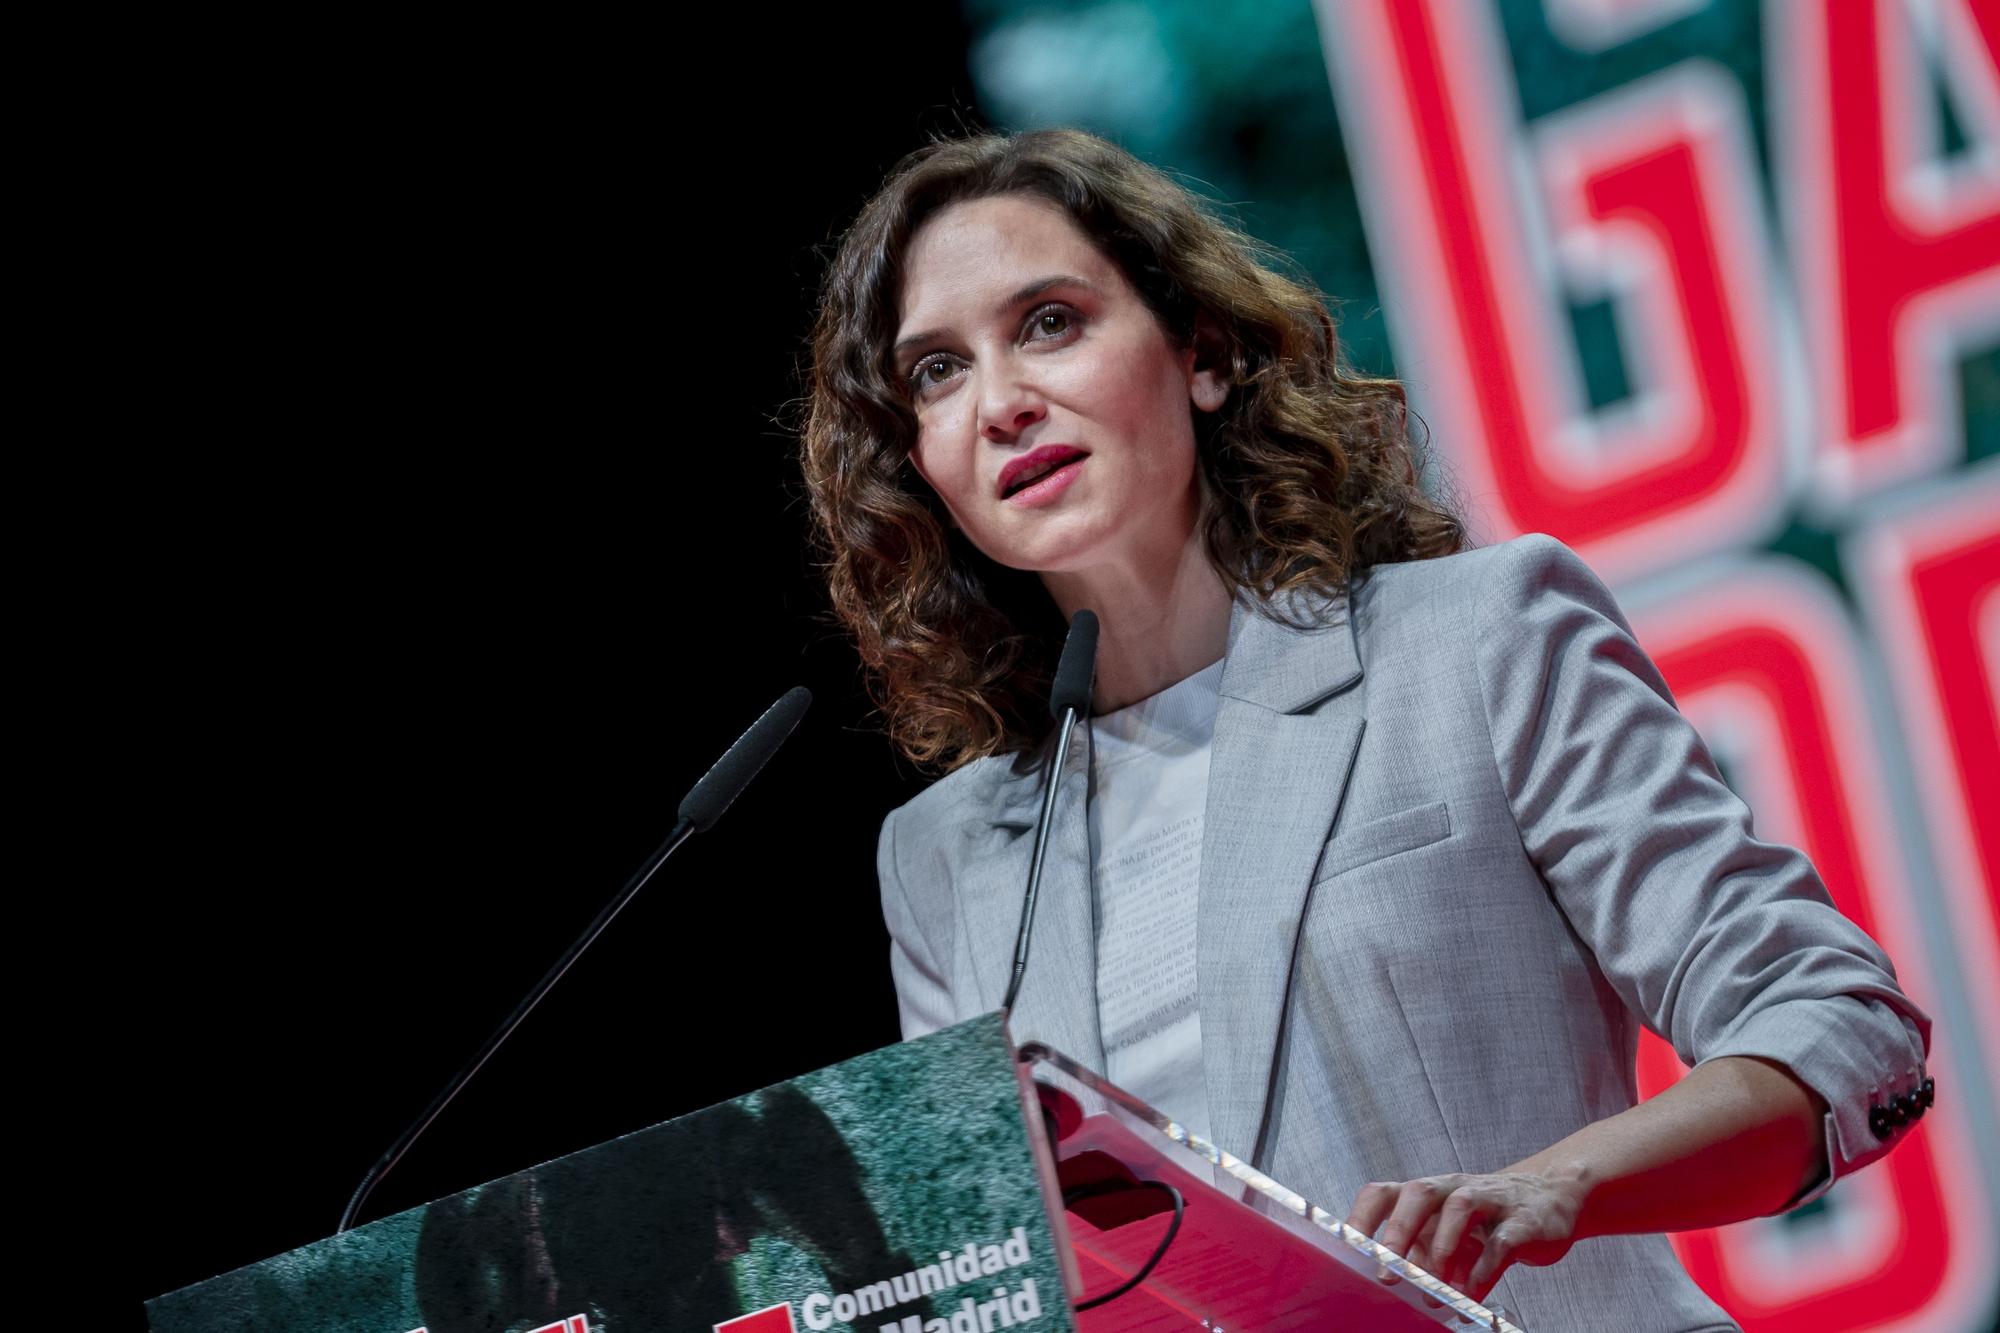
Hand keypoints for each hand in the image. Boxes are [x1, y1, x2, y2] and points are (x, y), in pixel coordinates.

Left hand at [1344, 1169, 1586, 1303]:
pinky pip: (1502, 1242)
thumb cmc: (1485, 1223)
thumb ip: (1420, 1257)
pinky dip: (1484, 1271)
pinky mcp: (1523, 1222)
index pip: (1383, 1194)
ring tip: (1433, 1290)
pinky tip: (1471, 1295)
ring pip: (1460, 1207)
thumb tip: (1388, 1291)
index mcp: (1427, 1194)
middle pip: (1418, 1194)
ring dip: (1442, 1249)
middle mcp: (1453, 1189)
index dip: (1361, 1218)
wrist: (1550, 1201)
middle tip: (1386, 1275)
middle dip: (1397, 1233)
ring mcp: (1490, 1200)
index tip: (1345, 1250)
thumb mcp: (1446, 1236)